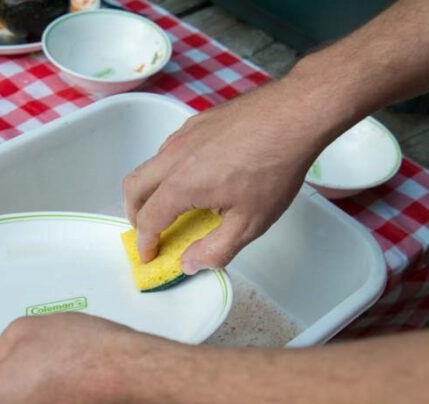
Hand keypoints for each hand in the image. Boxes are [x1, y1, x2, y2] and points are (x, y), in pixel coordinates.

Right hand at [123, 80, 330, 272]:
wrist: (295, 114)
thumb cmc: (276, 166)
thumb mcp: (250, 223)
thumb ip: (216, 249)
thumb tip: (190, 263)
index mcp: (182, 185)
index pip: (148, 219)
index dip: (145, 242)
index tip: (150, 254)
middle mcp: (174, 157)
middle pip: (133, 188)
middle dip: (134, 215)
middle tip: (147, 231)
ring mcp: (184, 135)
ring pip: (150, 165)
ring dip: (149, 189)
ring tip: (170, 205)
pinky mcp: (197, 122)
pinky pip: (169, 148)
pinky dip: (166, 169)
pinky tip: (192, 176)